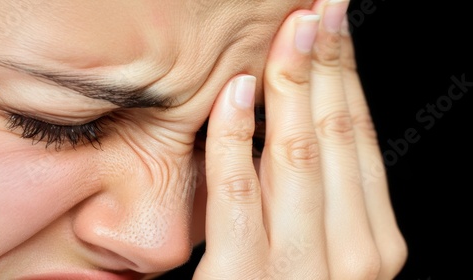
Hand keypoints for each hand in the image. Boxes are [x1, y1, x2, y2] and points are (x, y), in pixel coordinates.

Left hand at [195, 0, 406, 278]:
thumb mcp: (324, 243)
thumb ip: (323, 192)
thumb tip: (313, 116)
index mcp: (376, 241)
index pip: (362, 139)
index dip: (348, 75)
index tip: (335, 27)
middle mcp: (353, 254)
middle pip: (336, 136)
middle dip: (326, 64)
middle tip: (318, 7)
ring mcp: (300, 269)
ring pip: (297, 155)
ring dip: (291, 84)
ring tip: (289, 30)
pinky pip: (239, 193)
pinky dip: (236, 138)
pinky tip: (237, 93)